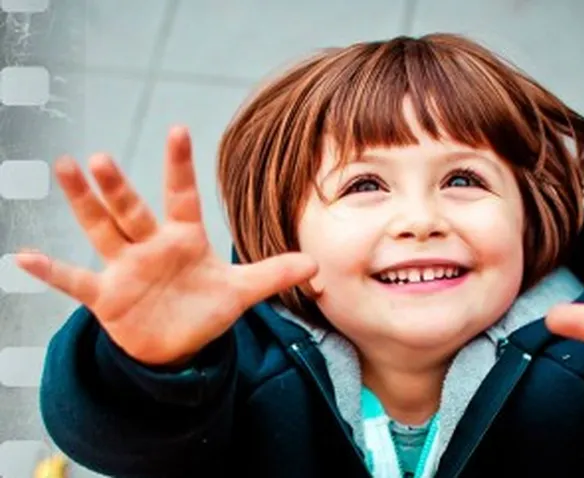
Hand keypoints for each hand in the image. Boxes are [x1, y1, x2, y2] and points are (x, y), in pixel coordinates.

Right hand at [16, 126, 317, 366]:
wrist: (177, 344)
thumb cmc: (206, 309)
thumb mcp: (241, 293)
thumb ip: (273, 275)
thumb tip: (315, 264)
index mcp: (184, 238)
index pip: (181, 196)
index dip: (179, 166)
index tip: (177, 131)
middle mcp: (150, 245)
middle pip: (132, 210)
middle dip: (118, 187)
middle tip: (101, 158)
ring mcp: (125, 268)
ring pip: (101, 231)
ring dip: (84, 205)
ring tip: (66, 169)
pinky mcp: (106, 296)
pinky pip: (75, 281)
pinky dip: (52, 272)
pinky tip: (24, 257)